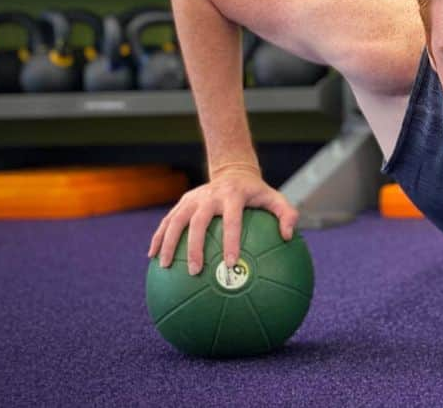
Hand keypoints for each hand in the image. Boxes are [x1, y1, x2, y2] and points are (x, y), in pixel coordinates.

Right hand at [147, 165, 298, 275]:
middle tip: (195, 271)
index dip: (231, 241)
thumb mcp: (276, 198)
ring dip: (169, 243)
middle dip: (195, 247)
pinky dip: (159, 236)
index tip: (230, 263)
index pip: (232, 220)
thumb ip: (287, 214)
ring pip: (176, 220)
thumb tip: (289, 237)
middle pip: (199, 222)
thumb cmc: (257, 192)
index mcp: (234, 196)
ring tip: (166, 266)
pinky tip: (152, 256)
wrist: (233, 170)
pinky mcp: (183, 201)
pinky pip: (167, 220)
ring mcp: (194, 197)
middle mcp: (210, 195)